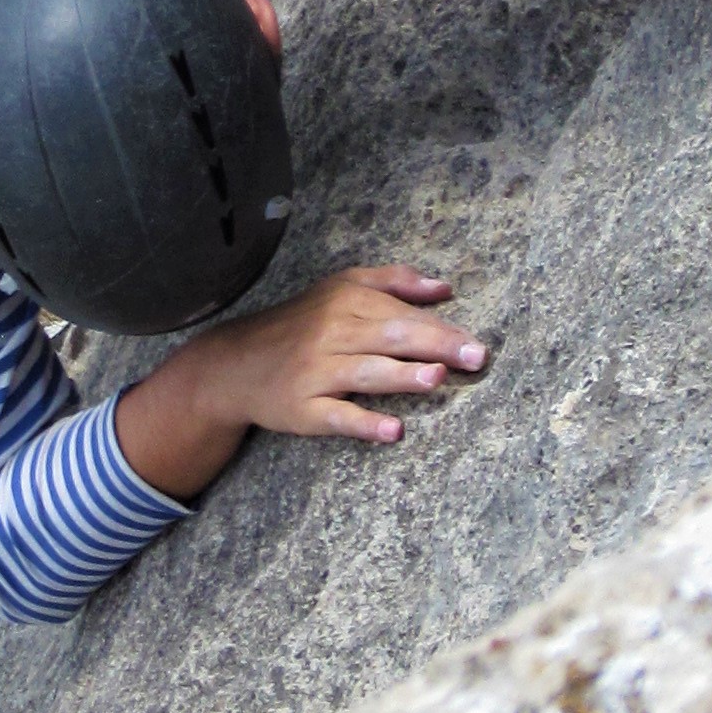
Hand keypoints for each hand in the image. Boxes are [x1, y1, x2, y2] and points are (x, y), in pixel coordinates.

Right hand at [117, 268, 485, 500]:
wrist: (234, 363)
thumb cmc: (300, 323)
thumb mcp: (339, 288)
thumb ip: (393, 281)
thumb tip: (445, 288)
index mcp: (346, 302)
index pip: (402, 314)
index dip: (442, 328)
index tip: (477, 343)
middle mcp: (331, 333)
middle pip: (390, 337)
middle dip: (435, 346)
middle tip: (476, 358)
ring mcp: (316, 373)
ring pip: (365, 373)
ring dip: (401, 376)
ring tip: (435, 378)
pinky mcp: (303, 409)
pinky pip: (337, 417)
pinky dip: (364, 423)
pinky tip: (393, 430)